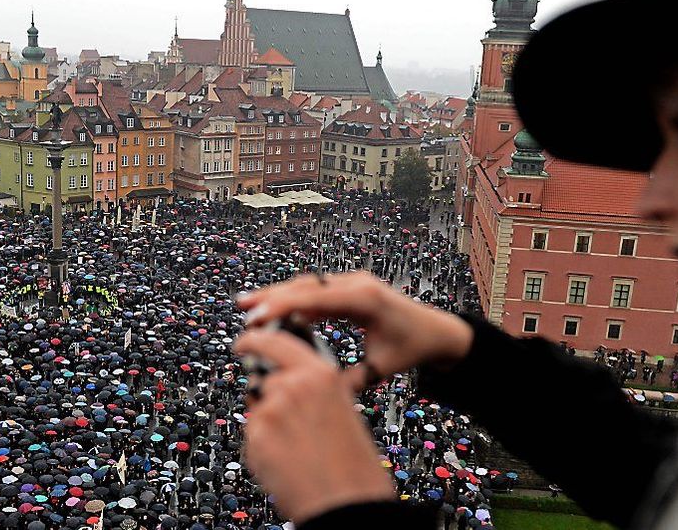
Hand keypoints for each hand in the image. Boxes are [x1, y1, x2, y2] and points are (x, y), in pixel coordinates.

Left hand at [234, 328, 395, 521]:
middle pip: (265, 379)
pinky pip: (253, 435)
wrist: (347, 505)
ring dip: (269, 423)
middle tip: (285, 419)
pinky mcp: (255, 438)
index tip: (244, 340)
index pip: (276, 342)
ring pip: (259, 409)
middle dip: (270, 396)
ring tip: (297, 449)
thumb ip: (315, 390)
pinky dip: (264, 446)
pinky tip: (286, 461)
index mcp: (321, 374)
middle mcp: (292, 386)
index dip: (256, 338)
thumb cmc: (354, 466)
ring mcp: (270, 411)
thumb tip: (289, 383)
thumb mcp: (344, 410)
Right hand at [237, 271, 472, 389]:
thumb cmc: (411, 349)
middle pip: (307, 285)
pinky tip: (271, 309)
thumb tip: (317, 394)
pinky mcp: (349, 287)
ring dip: (278, 295)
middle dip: (272, 296)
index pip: (317, 297)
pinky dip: (293, 299)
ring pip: (308, 285)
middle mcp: (357, 284)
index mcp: (365, 299)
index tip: (257, 316)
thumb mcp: (382, 368)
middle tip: (242, 308)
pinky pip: (316, 290)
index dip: (284, 305)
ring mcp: (353, 282)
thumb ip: (350, 380)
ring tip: (247, 306)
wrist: (436, 331)